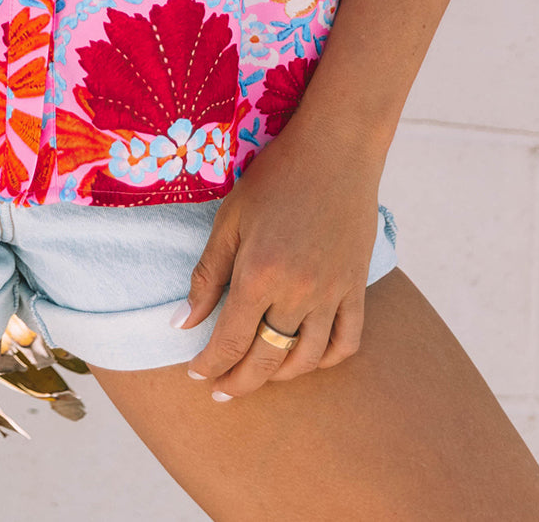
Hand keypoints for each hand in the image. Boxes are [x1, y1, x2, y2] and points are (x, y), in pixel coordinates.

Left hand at [177, 115, 384, 399]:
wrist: (336, 148)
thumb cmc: (276, 176)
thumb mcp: (230, 219)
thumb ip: (207, 275)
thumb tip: (181, 323)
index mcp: (259, 274)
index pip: (229, 341)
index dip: (209, 364)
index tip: (195, 374)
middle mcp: (298, 292)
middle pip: (265, 360)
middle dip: (238, 382)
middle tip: (219, 390)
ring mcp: (333, 293)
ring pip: (305, 360)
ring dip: (278, 377)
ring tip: (257, 375)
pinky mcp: (357, 287)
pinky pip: (346, 342)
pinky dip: (325, 360)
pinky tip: (305, 358)